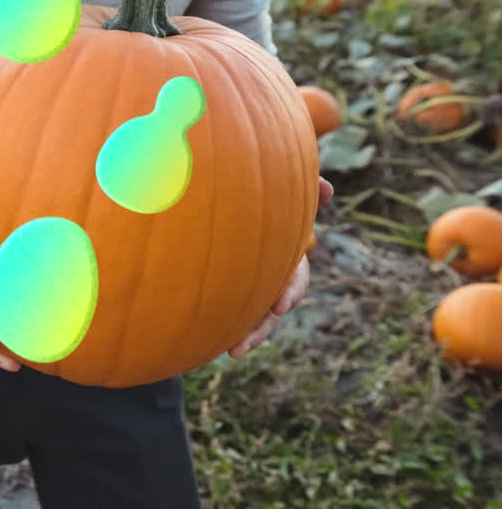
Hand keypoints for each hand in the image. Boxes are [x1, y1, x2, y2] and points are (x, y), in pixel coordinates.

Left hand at [229, 176, 333, 357]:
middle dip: (266, 323)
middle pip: (274, 303)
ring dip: (250, 335)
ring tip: (235, 351)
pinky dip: (227, 327)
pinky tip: (212, 344)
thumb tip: (328, 189)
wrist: (214, 198)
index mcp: (282, 250)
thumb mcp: (272, 190)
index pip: (294, 274)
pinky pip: (232, 312)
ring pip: (256, 315)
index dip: (291, 290)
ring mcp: (251, 282)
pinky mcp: (229, 289)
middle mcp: (270, 270)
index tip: (280, 306)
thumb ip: (298, 190)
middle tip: (246, 344)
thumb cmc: (250, 193)